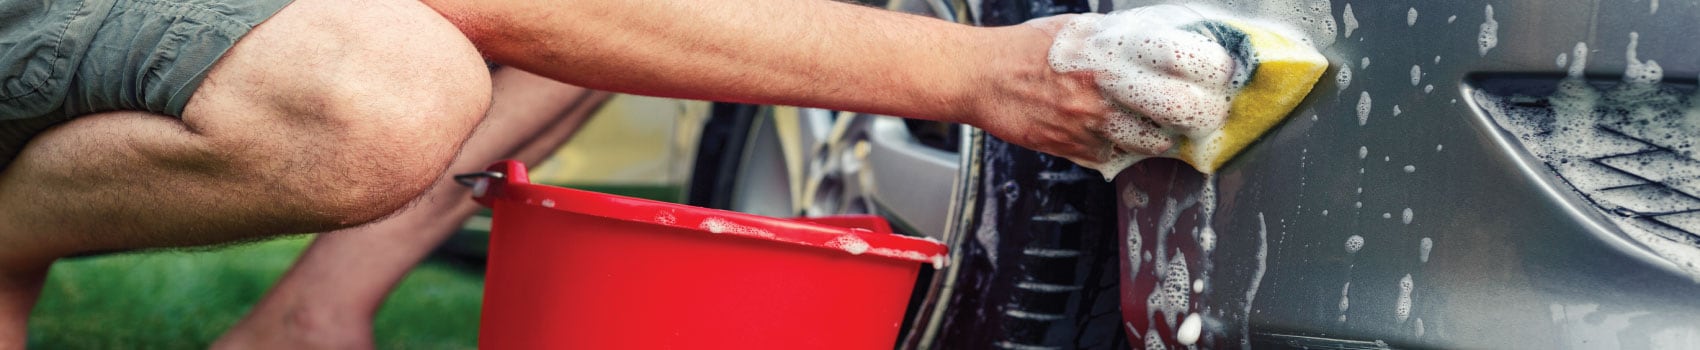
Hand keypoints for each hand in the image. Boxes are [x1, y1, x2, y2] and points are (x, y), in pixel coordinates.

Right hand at [958, 7, 1235, 176]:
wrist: (981, 76)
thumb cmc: (1032, 48)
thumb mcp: (1086, 27)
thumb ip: (1131, 36)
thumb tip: (1181, 41)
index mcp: (1113, 46)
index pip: (1187, 58)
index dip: (1216, 69)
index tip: (1223, 73)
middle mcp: (1106, 85)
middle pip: (1184, 109)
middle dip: (1204, 112)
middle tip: (1206, 109)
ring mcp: (1092, 122)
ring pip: (1158, 142)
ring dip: (1164, 134)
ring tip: (1157, 121)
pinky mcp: (1078, 150)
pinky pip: (1122, 156)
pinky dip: (1127, 147)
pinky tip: (1116, 131)